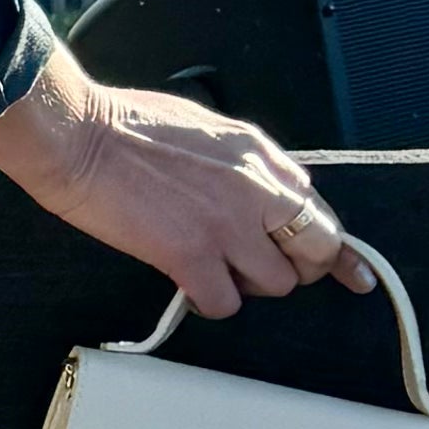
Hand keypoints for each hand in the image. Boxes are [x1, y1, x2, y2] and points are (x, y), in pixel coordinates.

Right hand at [0, 49, 376, 324]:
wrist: (78, 135)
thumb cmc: (125, 125)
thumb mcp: (206, 129)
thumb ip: (243, 164)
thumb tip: (261, 194)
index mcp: (259, 154)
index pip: (320, 208)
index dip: (333, 246)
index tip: (350, 271)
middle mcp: (256, 188)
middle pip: (316, 250)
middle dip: (297, 268)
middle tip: (262, 269)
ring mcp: (227, 224)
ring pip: (276, 284)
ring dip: (247, 284)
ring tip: (212, 268)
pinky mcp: (191, 255)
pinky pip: (226, 303)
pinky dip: (209, 301)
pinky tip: (186, 285)